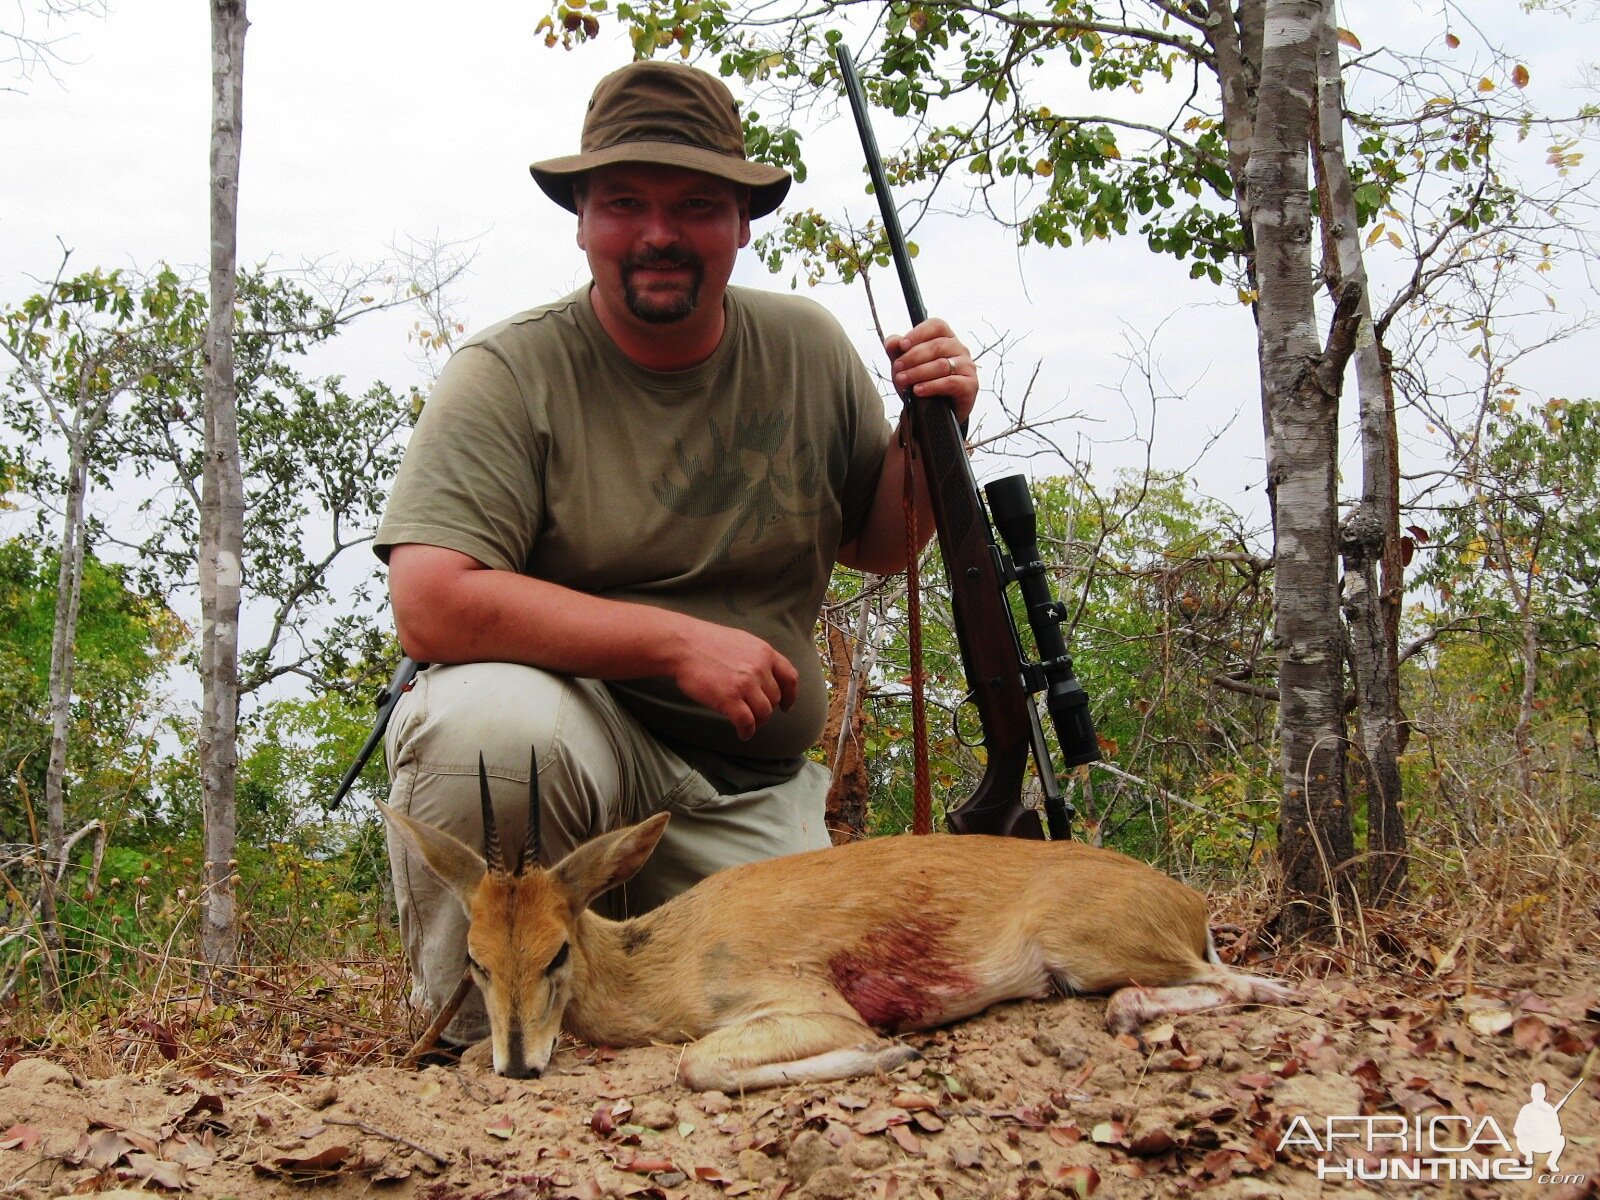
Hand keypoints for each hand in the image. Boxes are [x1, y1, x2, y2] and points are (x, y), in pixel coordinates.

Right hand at [666, 616, 798, 740]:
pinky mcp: (730, 699)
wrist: (683, 645)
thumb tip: (765, 675)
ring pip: (764, 713)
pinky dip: (747, 732)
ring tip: (748, 724)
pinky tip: (742, 734)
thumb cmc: (706, 642)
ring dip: (758, 722)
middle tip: (756, 714)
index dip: (791, 695)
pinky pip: (747, 722)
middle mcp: (759, 668)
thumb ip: (756, 657)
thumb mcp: (741, 641)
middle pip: (774, 698)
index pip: (789, 677)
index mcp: (764, 652)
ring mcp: (745, 684)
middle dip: (767, 709)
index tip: (786, 706)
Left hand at [885, 317, 978, 428]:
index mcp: (946, 338)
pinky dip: (931, 386)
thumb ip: (897, 351)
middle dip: (913, 357)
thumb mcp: (906, 366)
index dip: (919, 333)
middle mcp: (960, 349)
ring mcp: (967, 366)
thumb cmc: (923, 383)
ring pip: (941, 365)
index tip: (902, 345)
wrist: (934, 414)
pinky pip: (950, 383)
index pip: (936, 326)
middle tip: (897, 368)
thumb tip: (891, 341)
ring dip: (918, 372)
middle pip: (937, 346)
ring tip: (902, 380)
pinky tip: (918, 390)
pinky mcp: (970, 385)